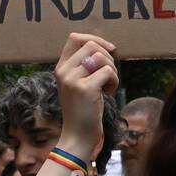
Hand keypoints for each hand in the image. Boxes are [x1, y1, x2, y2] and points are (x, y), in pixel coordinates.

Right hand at [53, 32, 117, 157]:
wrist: (77, 137)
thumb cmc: (83, 112)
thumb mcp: (79, 85)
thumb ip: (85, 67)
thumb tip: (105, 48)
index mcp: (61, 68)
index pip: (75, 38)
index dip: (95, 39)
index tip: (109, 50)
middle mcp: (64, 71)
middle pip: (90, 44)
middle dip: (108, 57)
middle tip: (109, 75)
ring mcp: (72, 79)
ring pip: (101, 57)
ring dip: (112, 70)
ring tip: (108, 86)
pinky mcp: (85, 89)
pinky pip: (108, 72)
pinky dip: (114, 81)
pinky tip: (108, 93)